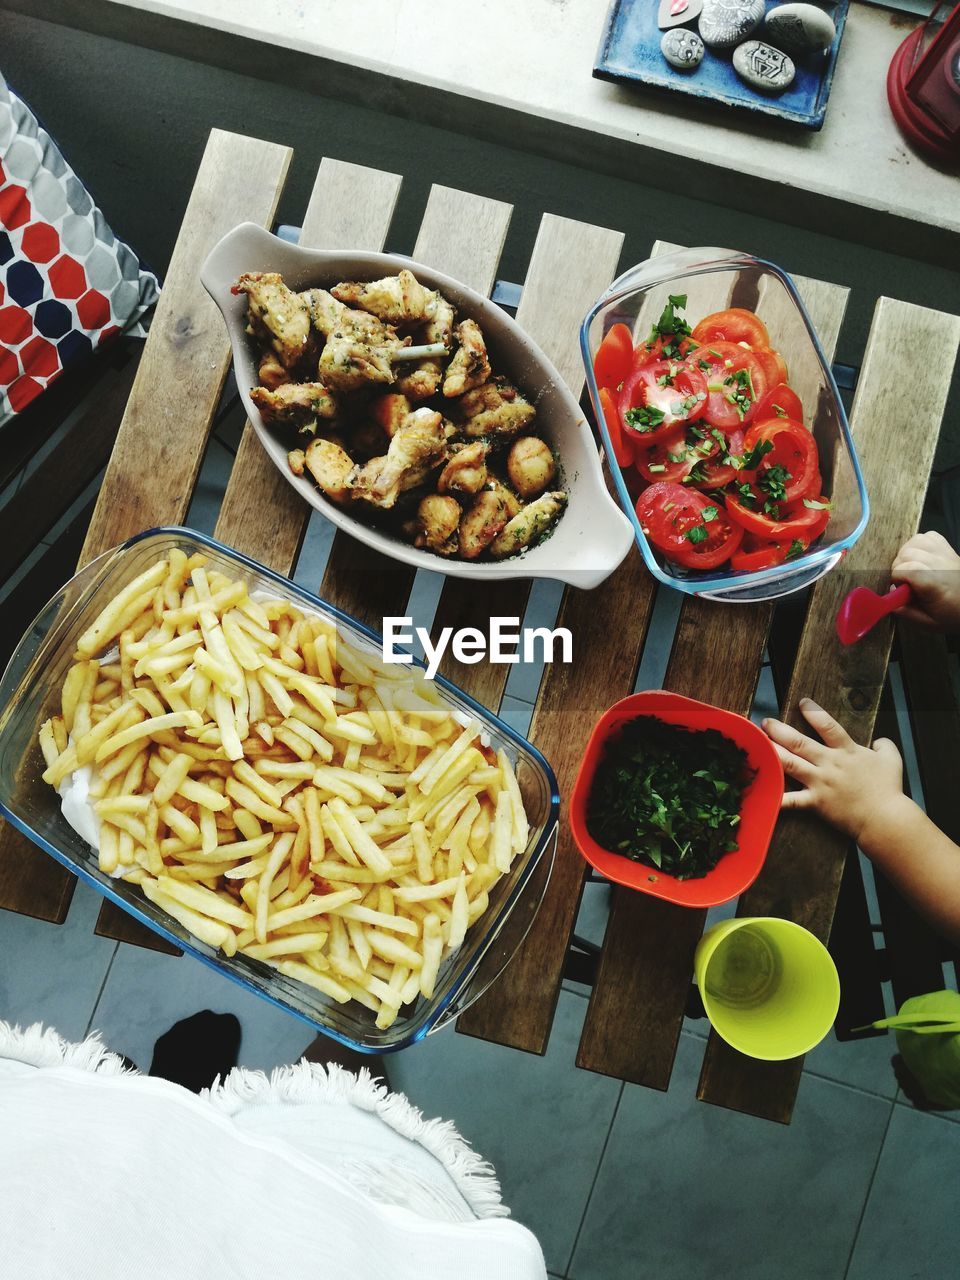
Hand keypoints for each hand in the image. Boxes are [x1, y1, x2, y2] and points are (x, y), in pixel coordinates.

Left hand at [762, 698, 905, 842]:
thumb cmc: (889, 790)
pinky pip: (791, 800)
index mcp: (847, 751)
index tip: (802, 702)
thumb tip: (879, 741)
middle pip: (799, 742)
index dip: (814, 712)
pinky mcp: (815, 802)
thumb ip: (885, 746)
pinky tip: (760, 792)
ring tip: (758, 744)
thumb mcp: (892, 760)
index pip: (827, 725)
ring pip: (790, 763)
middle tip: (765, 722)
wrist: (885, 819)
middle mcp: (829, 763)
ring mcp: (820, 782)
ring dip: (772, 752)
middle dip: (779, 730)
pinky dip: (775, 797)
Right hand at [892, 531, 959, 631]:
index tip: (900, 588)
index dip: (897, 577)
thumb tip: (891, 600)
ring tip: (910, 567)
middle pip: (908, 553)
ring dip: (906, 553)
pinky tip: (919, 556)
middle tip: (904, 580)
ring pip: (915, 541)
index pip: (908, 569)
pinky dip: (919, 543)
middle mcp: (941, 565)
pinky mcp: (947, 548)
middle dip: (899, 566)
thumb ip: (907, 612)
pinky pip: (927, 536)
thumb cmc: (954, 612)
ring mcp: (945, 554)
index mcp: (935, 584)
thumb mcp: (929, 622)